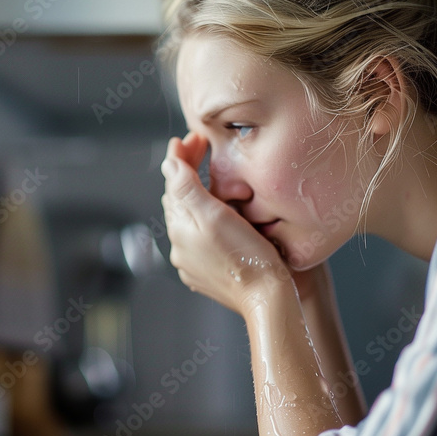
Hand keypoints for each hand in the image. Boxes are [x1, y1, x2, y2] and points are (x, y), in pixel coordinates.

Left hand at [160, 133, 290, 314]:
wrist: (268, 298)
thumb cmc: (246, 256)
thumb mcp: (215, 215)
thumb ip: (188, 189)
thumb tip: (168, 164)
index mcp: (180, 228)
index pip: (174, 183)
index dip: (181, 157)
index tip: (190, 137)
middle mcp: (181, 247)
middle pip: (179, 199)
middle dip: (185, 171)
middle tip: (198, 146)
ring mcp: (194, 262)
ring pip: (189, 218)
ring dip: (194, 194)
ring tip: (206, 173)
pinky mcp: (208, 272)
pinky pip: (200, 237)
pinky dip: (205, 216)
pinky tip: (217, 211)